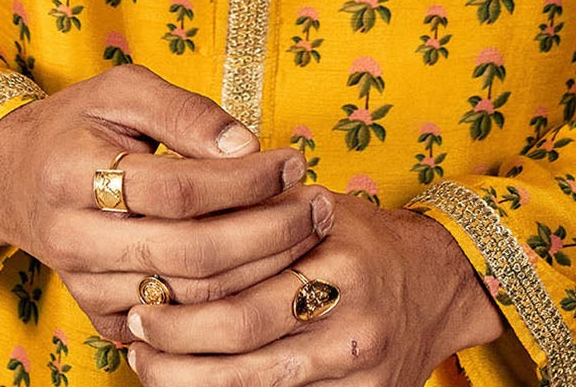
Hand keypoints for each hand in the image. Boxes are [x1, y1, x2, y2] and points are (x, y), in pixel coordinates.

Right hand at [0, 64, 331, 346]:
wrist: (12, 177)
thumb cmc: (78, 121)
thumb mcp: (123, 89)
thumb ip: (185, 111)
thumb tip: (247, 145)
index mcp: (73, 172)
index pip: (179, 188)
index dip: (244, 179)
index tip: (293, 161)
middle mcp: (73, 238)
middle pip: (192, 254)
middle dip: (269, 232)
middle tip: (319, 205)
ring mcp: (84, 285)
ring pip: (190, 298)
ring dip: (260, 270)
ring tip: (306, 232)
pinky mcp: (98, 315)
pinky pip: (175, 324)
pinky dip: (227, 304)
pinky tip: (268, 272)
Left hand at [124, 190, 503, 386]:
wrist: (438, 285)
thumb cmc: (362, 238)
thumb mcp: (320, 206)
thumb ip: (261, 210)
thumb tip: (177, 210)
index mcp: (335, 252)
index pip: (241, 272)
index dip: (182, 285)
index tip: (142, 288)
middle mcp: (351, 310)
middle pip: (242, 332)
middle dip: (178, 339)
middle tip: (138, 332)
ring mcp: (359, 362)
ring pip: (258, 382)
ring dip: (193, 379)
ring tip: (151, 366)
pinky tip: (200, 386)